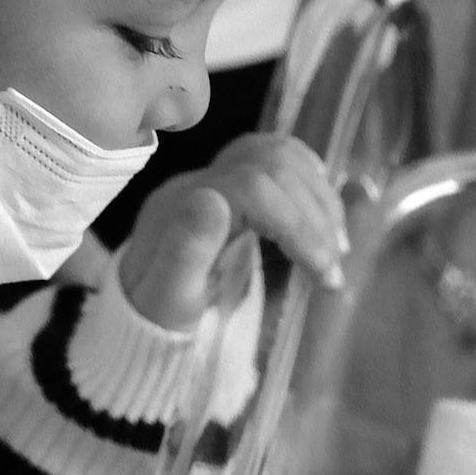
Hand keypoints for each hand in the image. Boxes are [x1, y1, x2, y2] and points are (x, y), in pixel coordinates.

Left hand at [119, 133, 347, 331]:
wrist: (139, 315)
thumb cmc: (155, 319)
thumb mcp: (166, 300)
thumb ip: (185, 251)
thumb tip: (213, 199)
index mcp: (183, 204)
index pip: (255, 188)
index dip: (298, 225)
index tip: (324, 272)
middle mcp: (199, 180)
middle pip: (273, 166)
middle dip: (315, 214)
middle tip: (335, 266)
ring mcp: (215, 178)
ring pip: (278, 155)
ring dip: (317, 196)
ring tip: (337, 244)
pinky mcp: (230, 186)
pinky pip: (274, 157)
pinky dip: (307, 176)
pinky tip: (323, 206)